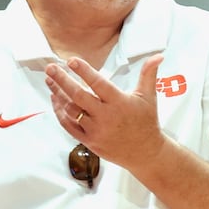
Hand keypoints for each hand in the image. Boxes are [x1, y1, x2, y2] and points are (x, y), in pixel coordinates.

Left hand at [45, 56, 163, 168]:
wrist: (145, 153)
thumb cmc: (147, 122)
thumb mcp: (149, 96)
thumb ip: (149, 74)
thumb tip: (159, 55)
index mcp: (119, 102)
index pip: (98, 83)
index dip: (84, 71)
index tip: (71, 61)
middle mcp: (106, 116)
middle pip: (78, 96)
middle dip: (62, 80)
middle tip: (50, 67)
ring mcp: (95, 130)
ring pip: (70, 110)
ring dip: (58, 94)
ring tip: (49, 80)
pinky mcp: (89, 141)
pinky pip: (69, 126)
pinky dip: (60, 112)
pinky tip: (55, 99)